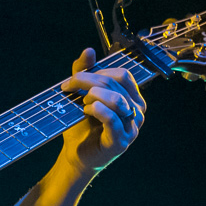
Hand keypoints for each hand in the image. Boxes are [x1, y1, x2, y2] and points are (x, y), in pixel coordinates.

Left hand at [58, 48, 145, 176]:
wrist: (76, 155)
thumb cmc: (81, 125)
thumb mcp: (80, 96)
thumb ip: (84, 73)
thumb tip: (89, 50)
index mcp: (132, 98)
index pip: (122, 74)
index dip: (97, 72)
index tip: (72, 79)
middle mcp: (137, 111)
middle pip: (116, 84)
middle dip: (88, 81)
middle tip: (68, 87)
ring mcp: (131, 127)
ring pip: (117, 99)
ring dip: (94, 95)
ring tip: (81, 102)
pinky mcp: (120, 141)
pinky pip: (113, 119)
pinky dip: (98, 110)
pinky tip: (86, 110)